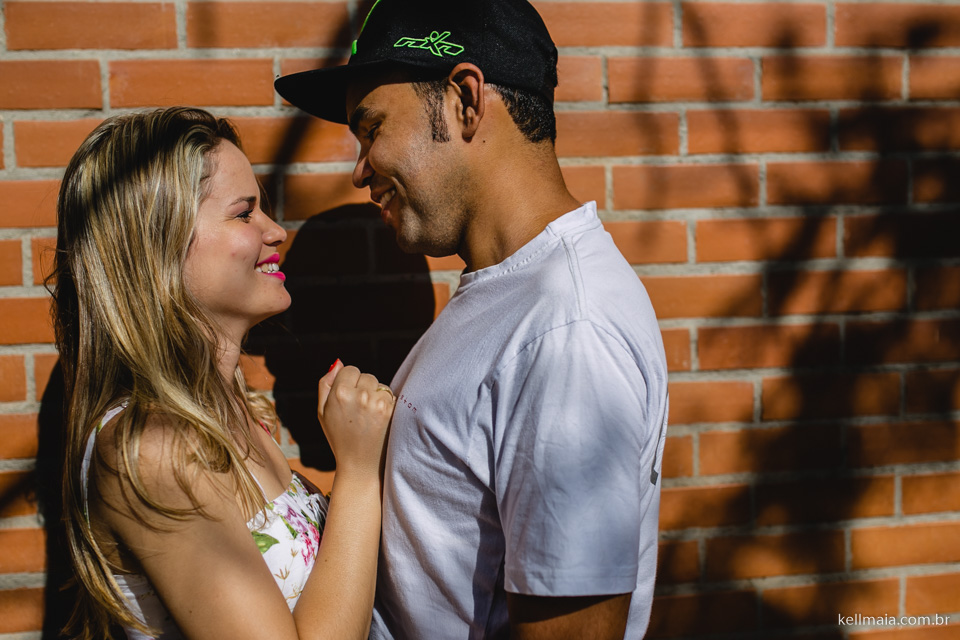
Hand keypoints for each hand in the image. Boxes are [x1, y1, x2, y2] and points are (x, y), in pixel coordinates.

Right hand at [317, 361, 392, 476]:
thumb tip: (338, 362)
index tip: (348, 399)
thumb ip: (326, 384)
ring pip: (380, 385)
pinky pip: (390, 395)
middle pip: (366, 376)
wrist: (360, 465)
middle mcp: (359, 395)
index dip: (349, 383)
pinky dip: (387, 404)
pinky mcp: (391, 410)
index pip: (350, 369)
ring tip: (369, 417)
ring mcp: (377, 402)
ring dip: (377, 396)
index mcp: (339, 393)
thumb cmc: (339, 437)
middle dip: (363, 388)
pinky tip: (380, 420)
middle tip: (358, 411)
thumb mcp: (323, 412)